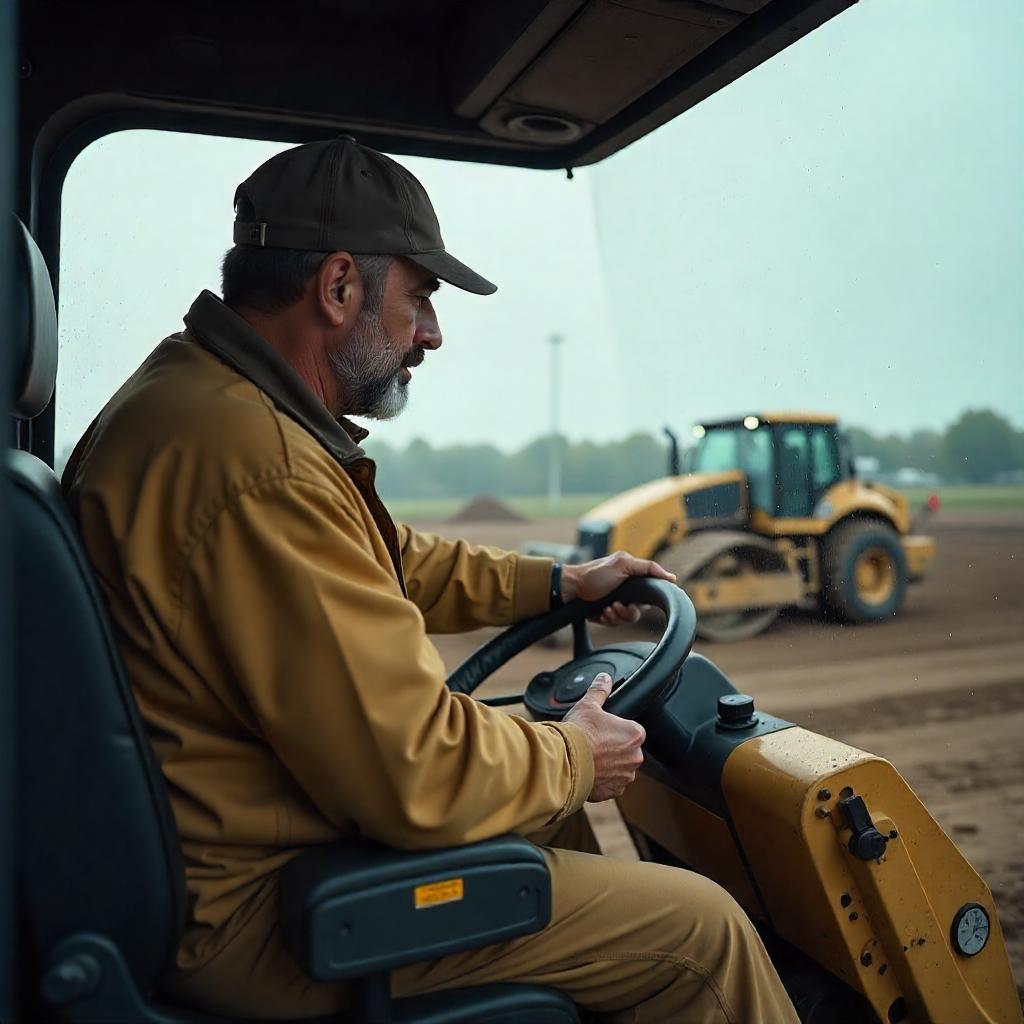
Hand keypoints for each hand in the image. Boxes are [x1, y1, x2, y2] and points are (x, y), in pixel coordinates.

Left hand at [562, 551, 675, 625]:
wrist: (570, 589)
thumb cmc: (594, 574)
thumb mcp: (622, 564)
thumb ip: (648, 568)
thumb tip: (671, 577)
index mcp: (635, 577)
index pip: (653, 592)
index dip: (650, 600)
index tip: (637, 601)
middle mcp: (629, 590)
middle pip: (641, 610)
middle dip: (627, 610)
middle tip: (615, 605)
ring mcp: (618, 602)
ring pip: (629, 619)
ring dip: (616, 616)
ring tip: (606, 608)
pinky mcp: (608, 613)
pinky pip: (616, 623)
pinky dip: (608, 619)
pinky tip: (600, 613)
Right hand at [563, 673, 645, 801]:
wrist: (564, 762)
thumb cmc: (578, 734)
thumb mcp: (588, 705)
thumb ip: (600, 690)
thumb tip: (604, 678)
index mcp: (634, 734)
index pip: (632, 729)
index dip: (616, 728)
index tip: (603, 729)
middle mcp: (635, 757)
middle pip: (627, 749)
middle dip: (613, 747)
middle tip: (594, 742)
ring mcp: (625, 776)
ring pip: (619, 767)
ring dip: (608, 764)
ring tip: (589, 757)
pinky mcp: (613, 792)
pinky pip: (610, 783)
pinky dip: (601, 779)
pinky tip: (588, 770)